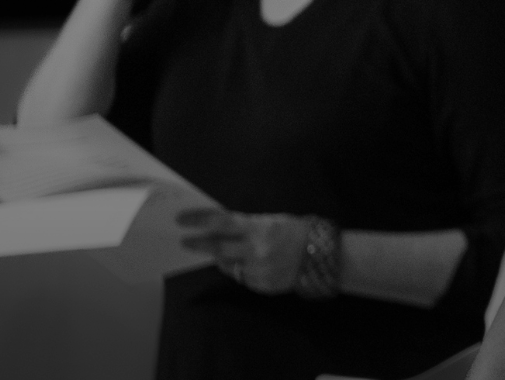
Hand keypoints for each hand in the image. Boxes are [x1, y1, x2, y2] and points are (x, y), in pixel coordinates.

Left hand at [179, 209, 314, 294]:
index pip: (220, 222)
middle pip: (217, 247)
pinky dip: (241, 269)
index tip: (181, 220)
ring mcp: (258, 270)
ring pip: (227, 265)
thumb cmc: (296, 232)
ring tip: (228, 251)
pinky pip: (242, 277)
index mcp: (259, 229)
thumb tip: (219, 230)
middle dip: (198, 244)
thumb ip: (246, 227)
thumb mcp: (271, 222)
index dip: (198, 220)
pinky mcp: (261, 285)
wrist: (322, 256)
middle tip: (185, 242)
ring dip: (223, 258)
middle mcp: (255, 250)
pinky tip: (253, 263)